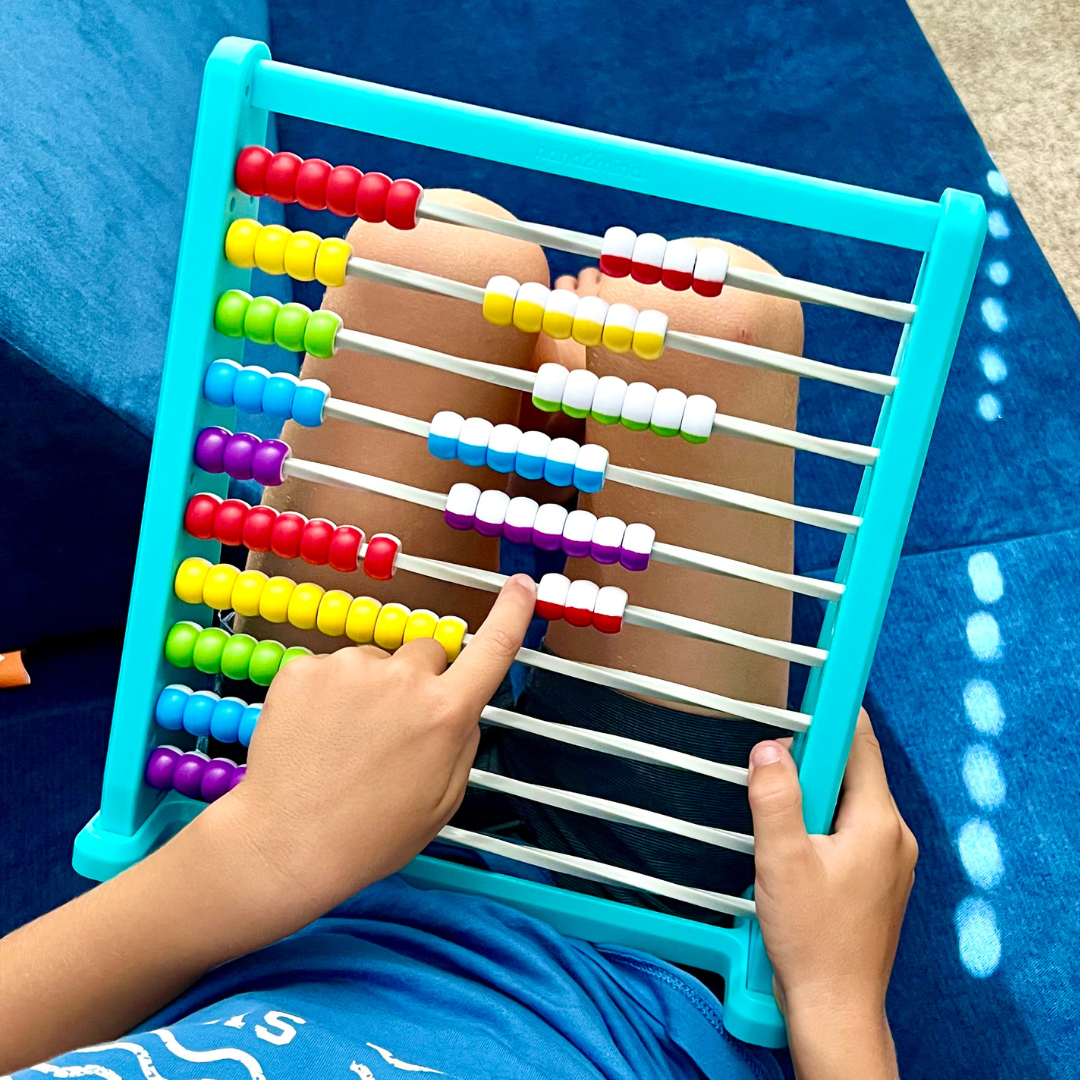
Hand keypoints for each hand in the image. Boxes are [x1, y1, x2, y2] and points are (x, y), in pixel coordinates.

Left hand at [217, 573, 537, 923]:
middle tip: (391, 730)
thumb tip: (459, 704)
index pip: (493, 647)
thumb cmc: (371, 835)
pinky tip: (314, 735)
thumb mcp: (444, 799)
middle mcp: (402, 678)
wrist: (284, 846)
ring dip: (367, 689)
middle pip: (426, 653)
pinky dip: (324, 694)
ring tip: (344, 742)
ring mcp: (348, 667)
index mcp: (445, 713)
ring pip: (373, 662)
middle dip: (418, 680)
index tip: (521, 585)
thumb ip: (461, 740)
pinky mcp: (303, 669)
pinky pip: (327, 669)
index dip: (512, 611)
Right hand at [748, 710, 916, 1079]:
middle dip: (809, 756)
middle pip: (852, 769)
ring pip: (847, 800)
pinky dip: (818, 820)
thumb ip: (774, 797)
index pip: (860, 742)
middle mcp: (893, 834)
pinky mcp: (876, 879)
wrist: (835, 1008)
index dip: (833, 709)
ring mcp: (888, 859)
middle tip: (768, 755)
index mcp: (878, 821)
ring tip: (772, 803)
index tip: (810, 681)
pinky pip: (848, 828)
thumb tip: (770, 748)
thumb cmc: (812, 940)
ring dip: (810, 792)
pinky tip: (788, 839)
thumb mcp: (782, 859)